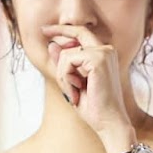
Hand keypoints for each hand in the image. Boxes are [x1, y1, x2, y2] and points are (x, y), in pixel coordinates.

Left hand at [44, 24, 133, 140]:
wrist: (109, 123)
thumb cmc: (94, 107)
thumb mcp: (73, 82)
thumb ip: (64, 64)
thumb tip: (52, 45)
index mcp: (104, 55)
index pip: (82, 34)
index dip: (64, 30)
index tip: (46, 29)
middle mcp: (107, 50)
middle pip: (77, 33)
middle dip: (58, 30)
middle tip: (43, 29)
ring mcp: (104, 53)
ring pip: (66, 54)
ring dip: (63, 76)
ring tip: (73, 93)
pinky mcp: (98, 59)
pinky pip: (68, 61)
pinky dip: (66, 79)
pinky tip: (76, 92)